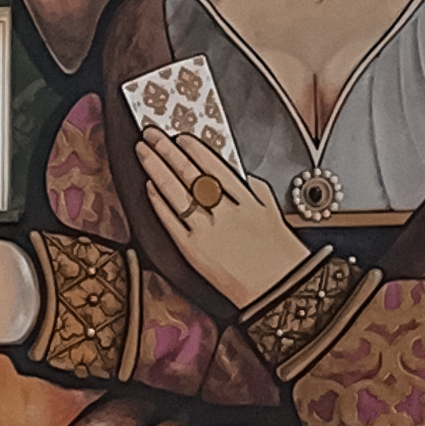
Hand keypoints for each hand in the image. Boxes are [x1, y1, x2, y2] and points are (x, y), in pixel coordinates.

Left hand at [131, 128, 309, 311]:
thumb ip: (256, 191)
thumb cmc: (281, 257)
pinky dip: (159, 202)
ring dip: (156, 169)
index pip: (215, 167)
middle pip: (191, 174)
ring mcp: (208, 231)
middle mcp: (226, 213)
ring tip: (143, 152)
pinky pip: (171, 221)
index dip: (195, 149)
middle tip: (152, 134)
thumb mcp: (273, 214)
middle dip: (168, 151)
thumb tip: (242, 177)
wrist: (278, 291)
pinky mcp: (193, 251)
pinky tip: (149, 186)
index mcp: (247, 202)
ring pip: (176, 193)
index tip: (181, 137)